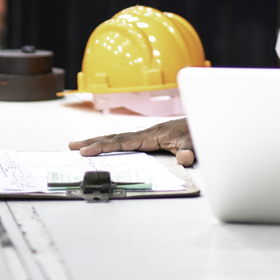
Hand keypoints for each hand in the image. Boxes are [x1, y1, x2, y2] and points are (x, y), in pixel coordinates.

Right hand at [69, 117, 194, 166]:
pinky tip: (105, 147)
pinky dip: (111, 144)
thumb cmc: (199, 131)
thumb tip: (185, 158)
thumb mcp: (195, 142)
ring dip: (98, 142)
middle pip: (114, 138)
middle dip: (92, 142)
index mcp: (151, 135)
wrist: (207, 121)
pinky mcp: (151, 138)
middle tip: (72, 147)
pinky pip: (126, 142)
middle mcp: (146, 134)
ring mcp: (147, 135)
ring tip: (79, 146)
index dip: (103, 146)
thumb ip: (189, 151)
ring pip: (118, 139)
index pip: (122, 142)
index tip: (86, 151)